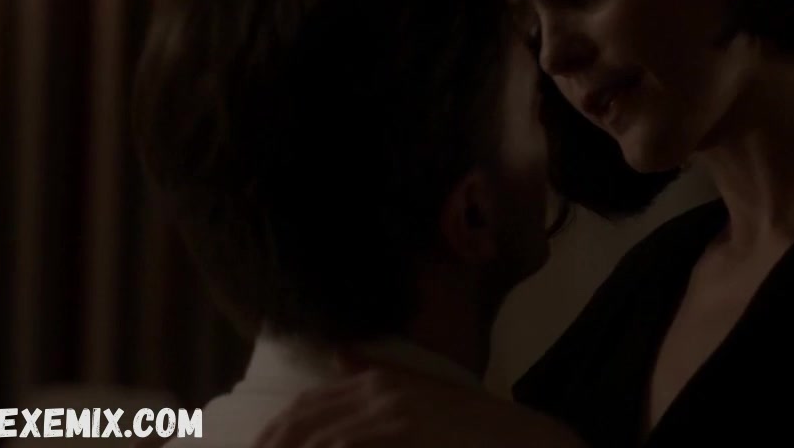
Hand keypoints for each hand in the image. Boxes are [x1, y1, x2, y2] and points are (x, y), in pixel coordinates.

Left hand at [252, 365, 586, 447]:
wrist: (520, 439)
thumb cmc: (471, 426)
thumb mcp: (423, 390)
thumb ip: (380, 372)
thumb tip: (339, 354)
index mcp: (379, 381)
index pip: (307, 404)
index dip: (276, 431)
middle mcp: (380, 392)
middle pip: (304, 421)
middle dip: (274, 442)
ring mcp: (392, 415)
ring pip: (322, 438)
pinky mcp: (404, 433)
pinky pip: (348, 445)